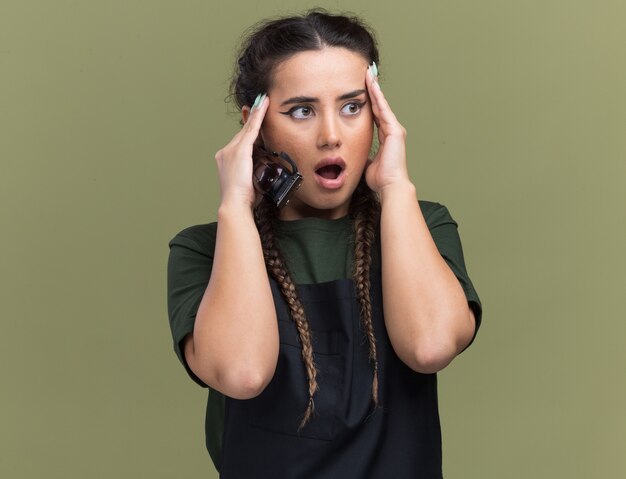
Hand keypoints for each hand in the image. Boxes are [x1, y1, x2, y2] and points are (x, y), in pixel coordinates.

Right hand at [214, 94, 268, 208]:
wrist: (235, 203)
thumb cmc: (243, 199)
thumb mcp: (249, 182)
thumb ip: (254, 172)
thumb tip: (265, 171)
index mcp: (226, 160)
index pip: (241, 141)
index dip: (249, 128)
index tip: (254, 117)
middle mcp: (225, 152)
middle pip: (243, 132)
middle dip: (253, 118)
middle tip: (262, 102)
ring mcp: (231, 150)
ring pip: (247, 128)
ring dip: (256, 113)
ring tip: (264, 100)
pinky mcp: (240, 150)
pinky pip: (251, 129)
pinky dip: (258, 116)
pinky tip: (263, 106)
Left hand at [364, 67, 411, 193]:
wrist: (390, 186)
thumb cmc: (380, 179)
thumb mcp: (368, 163)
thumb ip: (364, 155)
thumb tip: (354, 154)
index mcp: (386, 138)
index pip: (376, 115)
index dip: (370, 102)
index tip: (363, 90)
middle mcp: (392, 131)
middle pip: (380, 106)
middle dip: (372, 90)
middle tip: (366, 74)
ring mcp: (395, 130)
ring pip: (382, 104)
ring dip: (374, 89)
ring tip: (368, 74)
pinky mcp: (395, 131)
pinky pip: (383, 110)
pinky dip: (377, 97)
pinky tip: (371, 86)